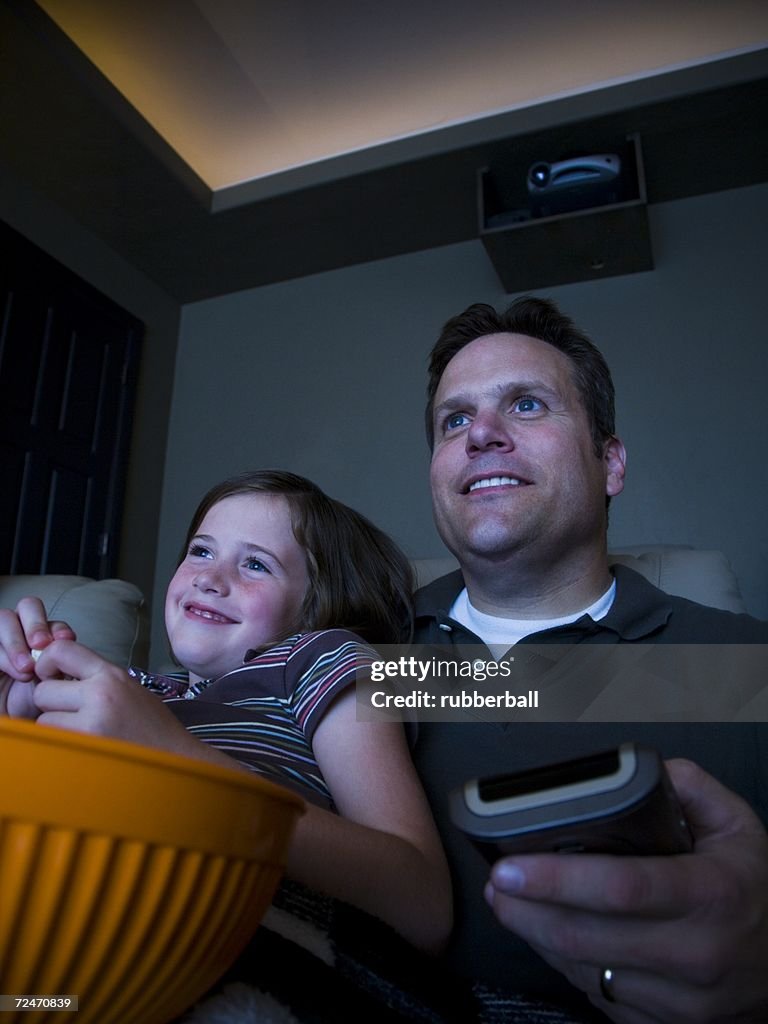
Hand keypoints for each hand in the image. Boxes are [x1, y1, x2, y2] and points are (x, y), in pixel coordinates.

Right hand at [0, 598, 75, 716]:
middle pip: (27, 606)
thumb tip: (68, 641)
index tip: (66, 640)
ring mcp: (1, 641)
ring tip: (27, 669)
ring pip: (4, 619)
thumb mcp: (57, 679)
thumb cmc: (39, 701)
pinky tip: (18, 673)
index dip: (55, 625)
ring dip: (17, 643)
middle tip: (41, 645)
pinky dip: (5, 657)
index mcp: (41, 631)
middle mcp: (20, 629)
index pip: (54, 616)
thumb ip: (63, 659)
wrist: (19, 720)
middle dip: (35, 624)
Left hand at [30, 639, 202, 756]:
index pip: (60, 650)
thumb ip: (94, 677)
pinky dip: (62, 744)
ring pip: (44, 719)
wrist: (175, 755)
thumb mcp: (128, 687)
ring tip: (81, 731)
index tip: (52, 677)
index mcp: (111, 674)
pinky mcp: (87, 747)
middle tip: (70, 712)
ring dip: (56, 727)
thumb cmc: (151, 725)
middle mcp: (101, 692)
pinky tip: (83, 745)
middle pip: (43, 690)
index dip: (47, 664)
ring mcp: (93, 721)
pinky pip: (54, 741)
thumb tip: (56, 673)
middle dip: (50, 703)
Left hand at [484, 759, 767, 1022]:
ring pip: (585, 970)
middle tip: (496, 882)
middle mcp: (695, 955)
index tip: (511, 866)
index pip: (622, 888)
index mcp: (711, 895)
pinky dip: (564, 964)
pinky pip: (597, 995)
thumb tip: (643, 768)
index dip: (558, 878)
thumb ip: (690, 788)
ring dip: (537, 937)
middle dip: (528, 909)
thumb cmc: (756, 891)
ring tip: (509, 904)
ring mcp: (680, 1001)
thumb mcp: (740, 827)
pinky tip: (546, 935)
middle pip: (588, 936)